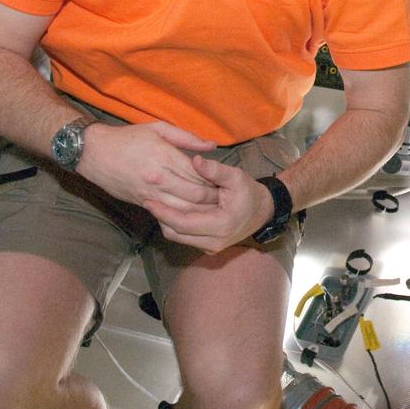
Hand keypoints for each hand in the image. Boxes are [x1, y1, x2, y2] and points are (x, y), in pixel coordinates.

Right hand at [77, 122, 219, 209]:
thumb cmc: (128, 138)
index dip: (215, 180)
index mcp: (165, 156)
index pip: (199, 173)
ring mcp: (150, 192)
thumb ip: (187, 138)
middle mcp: (159, 177)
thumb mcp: (158, 128)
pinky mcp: (142, 202)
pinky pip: (167, 214)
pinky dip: (182, 216)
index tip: (226, 183)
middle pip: (195, 195)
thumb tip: (212, 146)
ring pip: (184, 209)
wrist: (94, 153)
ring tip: (214, 210)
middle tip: (225, 200)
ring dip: (200, 211)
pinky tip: (193, 216)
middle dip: (213, 199)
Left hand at [142, 156, 275, 254]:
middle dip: (161, 217)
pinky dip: (176, 226)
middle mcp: (214, 241)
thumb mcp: (236, 176)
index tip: (148, 200)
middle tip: (147, 200)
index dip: (164, 212)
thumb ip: (215, 170)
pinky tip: (170, 211)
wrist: (262, 212)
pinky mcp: (209, 248)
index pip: (183, 223)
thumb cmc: (249, 192)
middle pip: (176, 233)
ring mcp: (211, 247)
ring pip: (178, 238)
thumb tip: (196, 160)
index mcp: (221, 224)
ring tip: (156, 204)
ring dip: (166, 222)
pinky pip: (185, 238)